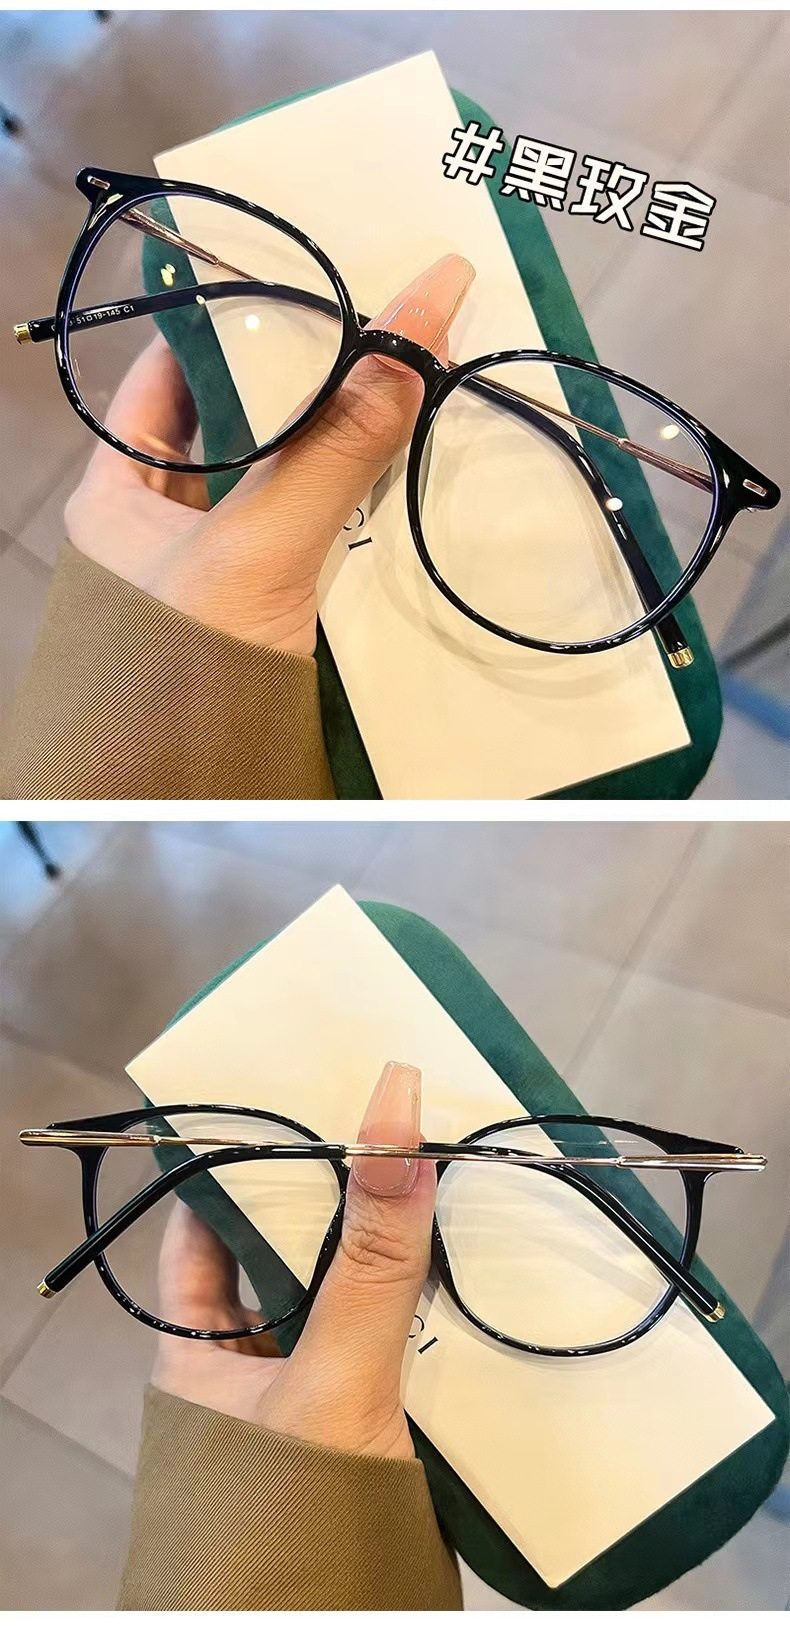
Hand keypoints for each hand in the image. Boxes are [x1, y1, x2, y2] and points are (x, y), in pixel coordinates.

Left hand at [65, 257, 474, 655]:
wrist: (193, 804)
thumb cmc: (185, 669)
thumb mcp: (257, 548)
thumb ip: (332, 447)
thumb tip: (414, 329)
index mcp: (115, 496)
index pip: (167, 381)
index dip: (227, 329)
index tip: (296, 286)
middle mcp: (158, 529)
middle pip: (231, 429)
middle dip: (298, 383)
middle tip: (366, 328)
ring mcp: (212, 575)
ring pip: (275, 485)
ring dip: (332, 446)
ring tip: (394, 383)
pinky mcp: (263, 617)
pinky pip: (305, 539)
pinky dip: (346, 508)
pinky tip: (393, 475)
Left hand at [152, 1062, 433, 1460]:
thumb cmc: (294, 1518)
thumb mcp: (333, 1380)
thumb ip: (369, 1260)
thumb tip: (395, 1113)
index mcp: (193, 1355)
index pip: (201, 1232)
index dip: (242, 1169)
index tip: (296, 1107)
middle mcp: (240, 1374)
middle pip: (284, 1261)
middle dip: (336, 1207)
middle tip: (387, 1135)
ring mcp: (302, 1409)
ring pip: (343, 1308)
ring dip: (387, 1265)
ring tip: (436, 1187)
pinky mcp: (362, 1441)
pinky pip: (387, 1358)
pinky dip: (420, 1322)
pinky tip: (464, 1281)